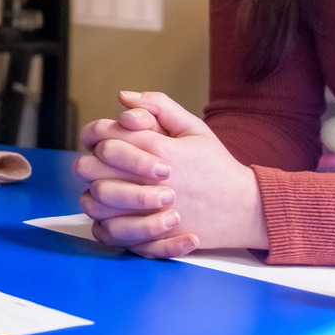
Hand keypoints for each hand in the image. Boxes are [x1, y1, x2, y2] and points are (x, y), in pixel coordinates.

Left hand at [74, 91, 266, 256]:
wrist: (245, 208)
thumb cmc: (216, 166)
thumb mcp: (194, 128)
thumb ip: (159, 107)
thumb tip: (123, 97)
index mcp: (159, 150)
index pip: (105, 136)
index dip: (96, 134)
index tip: (105, 138)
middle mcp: (150, 181)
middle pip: (90, 168)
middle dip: (91, 162)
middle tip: (102, 164)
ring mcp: (149, 212)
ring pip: (94, 202)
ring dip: (93, 193)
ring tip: (107, 188)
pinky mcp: (151, 237)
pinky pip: (109, 233)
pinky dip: (103, 224)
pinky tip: (113, 214)